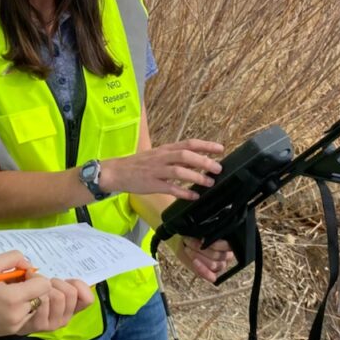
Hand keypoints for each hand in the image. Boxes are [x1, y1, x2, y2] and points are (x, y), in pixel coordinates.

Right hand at [0, 251, 93, 336]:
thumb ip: (13, 258)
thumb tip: (31, 267)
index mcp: (11, 299)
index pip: (44, 286)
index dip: (38, 277)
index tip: (24, 275)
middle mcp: (21, 316)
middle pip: (53, 299)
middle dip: (49, 287)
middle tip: (34, 283)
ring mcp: (24, 327)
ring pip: (58, 315)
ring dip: (54, 300)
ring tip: (42, 292)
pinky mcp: (23, 332)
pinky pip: (50, 323)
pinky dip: (53, 311)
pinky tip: (48, 301)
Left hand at [17, 278, 93, 334]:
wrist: (7, 309)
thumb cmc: (31, 292)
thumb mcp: (51, 285)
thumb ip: (68, 284)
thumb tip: (76, 284)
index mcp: (71, 308)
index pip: (88, 299)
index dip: (79, 286)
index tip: (64, 282)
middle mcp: (65, 318)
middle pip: (70, 293)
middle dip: (55, 282)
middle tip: (43, 284)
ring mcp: (53, 324)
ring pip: (58, 296)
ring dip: (44, 286)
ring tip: (33, 289)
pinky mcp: (40, 325)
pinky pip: (44, 301)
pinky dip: (35, 292)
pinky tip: (27, 296)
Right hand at [101, 139, 223, 198]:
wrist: (117, 171)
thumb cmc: (140, 164)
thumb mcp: (159, 155)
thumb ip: (177, 158)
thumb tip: (197, 161)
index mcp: (165, 149)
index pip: (188, 143)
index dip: (205, 145)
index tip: (221, 149)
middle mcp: (162, 158)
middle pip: (186, 155)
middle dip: (204, 161)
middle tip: (218, 168)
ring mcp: (156, 171)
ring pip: (179, 171)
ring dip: (196, 177)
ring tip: (209, 182)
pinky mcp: (151, 184)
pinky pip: (170, 188)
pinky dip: (183, 192)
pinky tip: (193, 196)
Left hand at [169, 236, 235, 282]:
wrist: (184, 244)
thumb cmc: (194, 237)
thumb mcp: (199, 233)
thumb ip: (205, 234)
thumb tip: (206, 236)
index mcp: (227, 245)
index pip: (226, 246)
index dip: (214, 243)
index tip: (201, 238)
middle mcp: (226, 256)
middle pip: (217, 255)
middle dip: (199, 248)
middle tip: (188, 241)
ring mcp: (220, 266)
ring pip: (213, 265)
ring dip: (197, 256)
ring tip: (187, 248)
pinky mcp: (212, 275)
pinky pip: (211, 277)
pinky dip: (202, 269)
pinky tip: (194, 262)